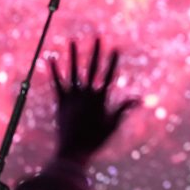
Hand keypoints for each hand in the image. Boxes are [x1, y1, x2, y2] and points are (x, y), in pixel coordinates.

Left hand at [49, 39, 138, 164]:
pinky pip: (57, 83)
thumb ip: (123, 108)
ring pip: (73, 72)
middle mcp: (86, 94)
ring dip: (72, 55)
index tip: (116, 48)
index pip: (109, 75)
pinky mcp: (61, 102)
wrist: (73, 152)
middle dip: (96, 51)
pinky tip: (50, 58)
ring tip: (72, 40)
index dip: (113, 61)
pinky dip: (54, 71)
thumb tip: (139, 99)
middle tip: (98, 37)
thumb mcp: (113, 124)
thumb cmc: (96, 140)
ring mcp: (72, 97)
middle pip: (92, 68)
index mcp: (100, 98)